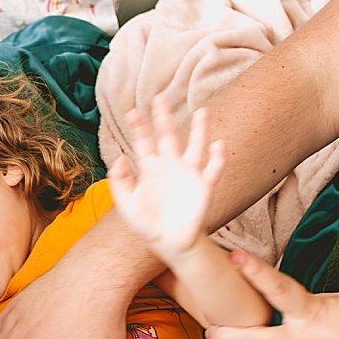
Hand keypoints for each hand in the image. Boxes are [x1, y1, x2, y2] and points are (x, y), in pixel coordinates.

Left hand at [108, 95, 223, 263]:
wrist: (169, 242)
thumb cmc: (146, 222)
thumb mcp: (126, 203)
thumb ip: (119, 181)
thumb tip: (120, 157)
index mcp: (150, 167)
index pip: (143, 142)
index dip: (139, 127)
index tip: (133, 111)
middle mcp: (170, 165)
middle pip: (168, 135)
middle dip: (164, 117)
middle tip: (160, 96)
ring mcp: (188, 174)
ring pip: (196, 146)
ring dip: (199, 130)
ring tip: (202, 111)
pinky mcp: (204, 187)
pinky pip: (213, 169)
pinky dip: (218, 158)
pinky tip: (219, 145)